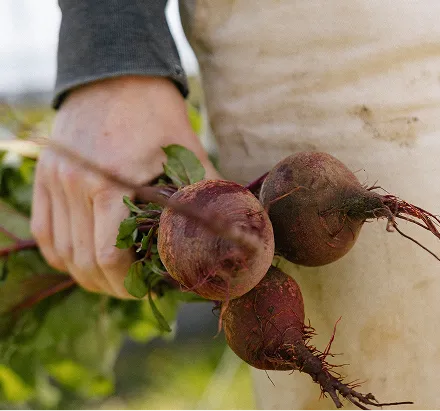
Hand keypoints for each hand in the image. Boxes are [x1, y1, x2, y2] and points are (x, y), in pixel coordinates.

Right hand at [31, 76, 219, 297]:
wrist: (119, 77)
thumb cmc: (158, 117)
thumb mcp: (188, 154)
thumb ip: (203, 197)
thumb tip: (227, 232)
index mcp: (111, 183)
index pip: (108, 257)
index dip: (127, 283)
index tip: (145, 287)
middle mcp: (74, 184)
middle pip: (83, 261)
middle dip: (110, 285)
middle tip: (133, 288)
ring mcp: (54, 180)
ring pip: (62, 252)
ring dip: (86, 274)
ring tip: (110, 279)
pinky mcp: (45, 176)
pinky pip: (45, 232)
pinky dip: (62, 254)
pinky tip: (82, 259)